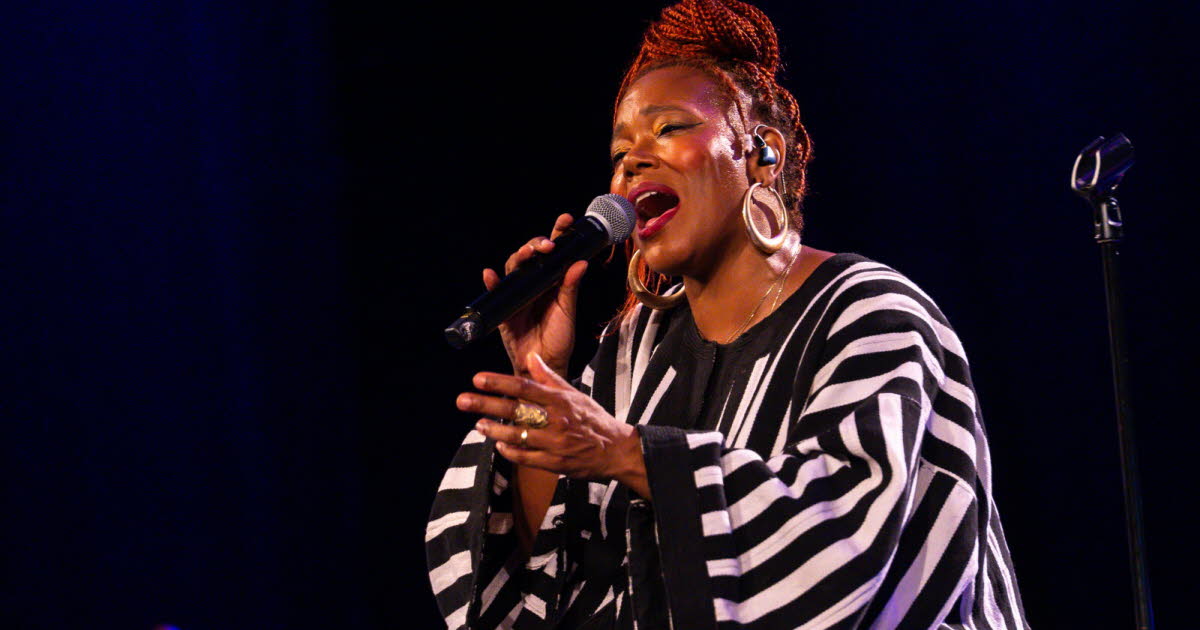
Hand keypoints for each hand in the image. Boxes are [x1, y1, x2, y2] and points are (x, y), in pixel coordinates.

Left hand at [457, 353, 647, 495]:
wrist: (617, 450)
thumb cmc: (593, 419)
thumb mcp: (574, 394)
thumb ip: (550, 377)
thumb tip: (531, 357)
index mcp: (560, 400)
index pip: (525, 387)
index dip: (499, 382)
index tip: (478, 378)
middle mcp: (556, 420)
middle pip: (516, 410)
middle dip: (486, 404)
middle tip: (463, 400)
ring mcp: (555, 443)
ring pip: (518, 436)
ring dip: (495, 430)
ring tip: (478, 424)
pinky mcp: (555, 463)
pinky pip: (526, 458)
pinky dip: (511, 451)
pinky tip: (499, 445)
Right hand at [485, 214, 585, 378]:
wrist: (544, 367)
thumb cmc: (558, 340)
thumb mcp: (567, 312)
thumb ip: (570, 288)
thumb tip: (581, 262)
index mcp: (551, 282)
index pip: (553, 253)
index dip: (557, 234)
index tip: (566, 220)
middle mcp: (533, 285)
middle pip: (530, 256)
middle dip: (537, 244)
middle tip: (548, 245)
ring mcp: (517, 296)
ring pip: (513, 269)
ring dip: (519, 257)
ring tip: (530, 253)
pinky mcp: (504, 311)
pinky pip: (495, 294)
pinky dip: (491, 283)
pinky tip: (490, 275)